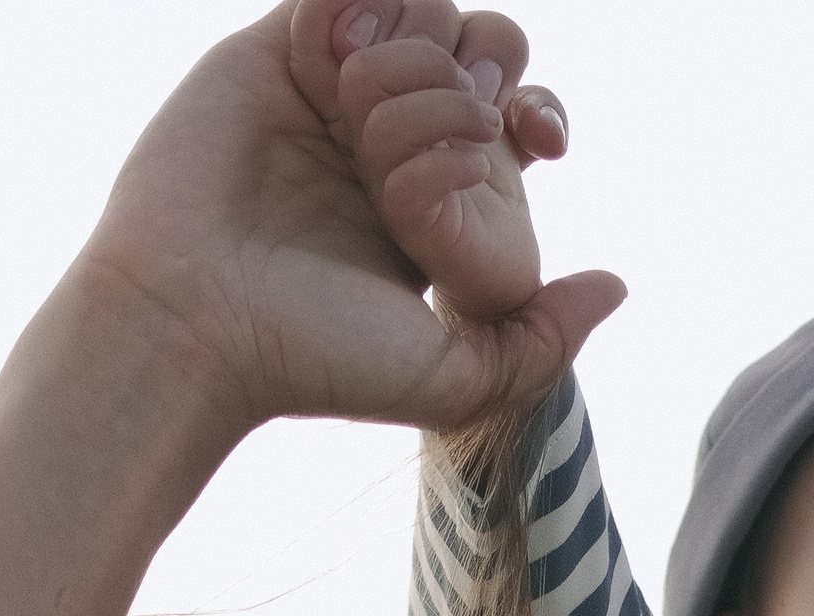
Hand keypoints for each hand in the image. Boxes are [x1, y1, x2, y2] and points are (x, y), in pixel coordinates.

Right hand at [74, 4, 620, 436]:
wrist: (197, 322)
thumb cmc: (317, 361)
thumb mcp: (457, 380)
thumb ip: (544, 340)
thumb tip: (616, 282)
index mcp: (443, 199)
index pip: (517, 118)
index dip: (539, 112)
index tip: (538, 141)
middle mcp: (392, 137)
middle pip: (483, 47)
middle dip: (478, 79)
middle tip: (437, 134)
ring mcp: (332, 90)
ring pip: (423, 9)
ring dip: (414, 56)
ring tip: (358, 120)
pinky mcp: (273, 52)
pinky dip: (356, 11)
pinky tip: (329, 69)